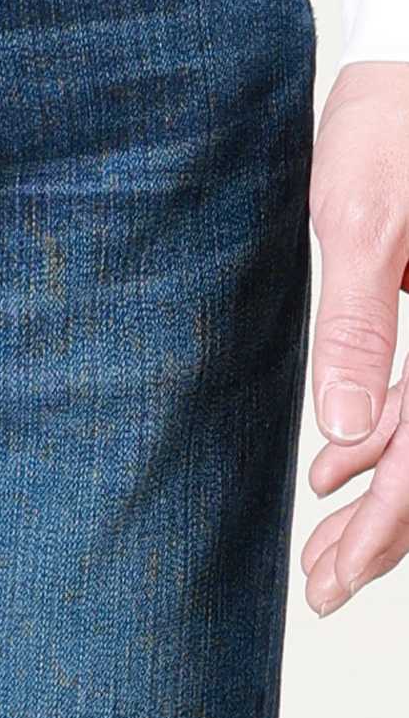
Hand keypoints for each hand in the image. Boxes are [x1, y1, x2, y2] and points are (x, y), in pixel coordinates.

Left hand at [301, 62, 408, 615]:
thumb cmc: (394, 127)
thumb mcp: (365, 219)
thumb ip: (359, 325)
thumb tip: (341, 433)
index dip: (389, 526)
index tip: (337, 580)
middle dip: (381, 532)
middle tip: (323, 591)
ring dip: (378, 494)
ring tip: (323, 551)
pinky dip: (380, 434)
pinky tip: (335, 471)